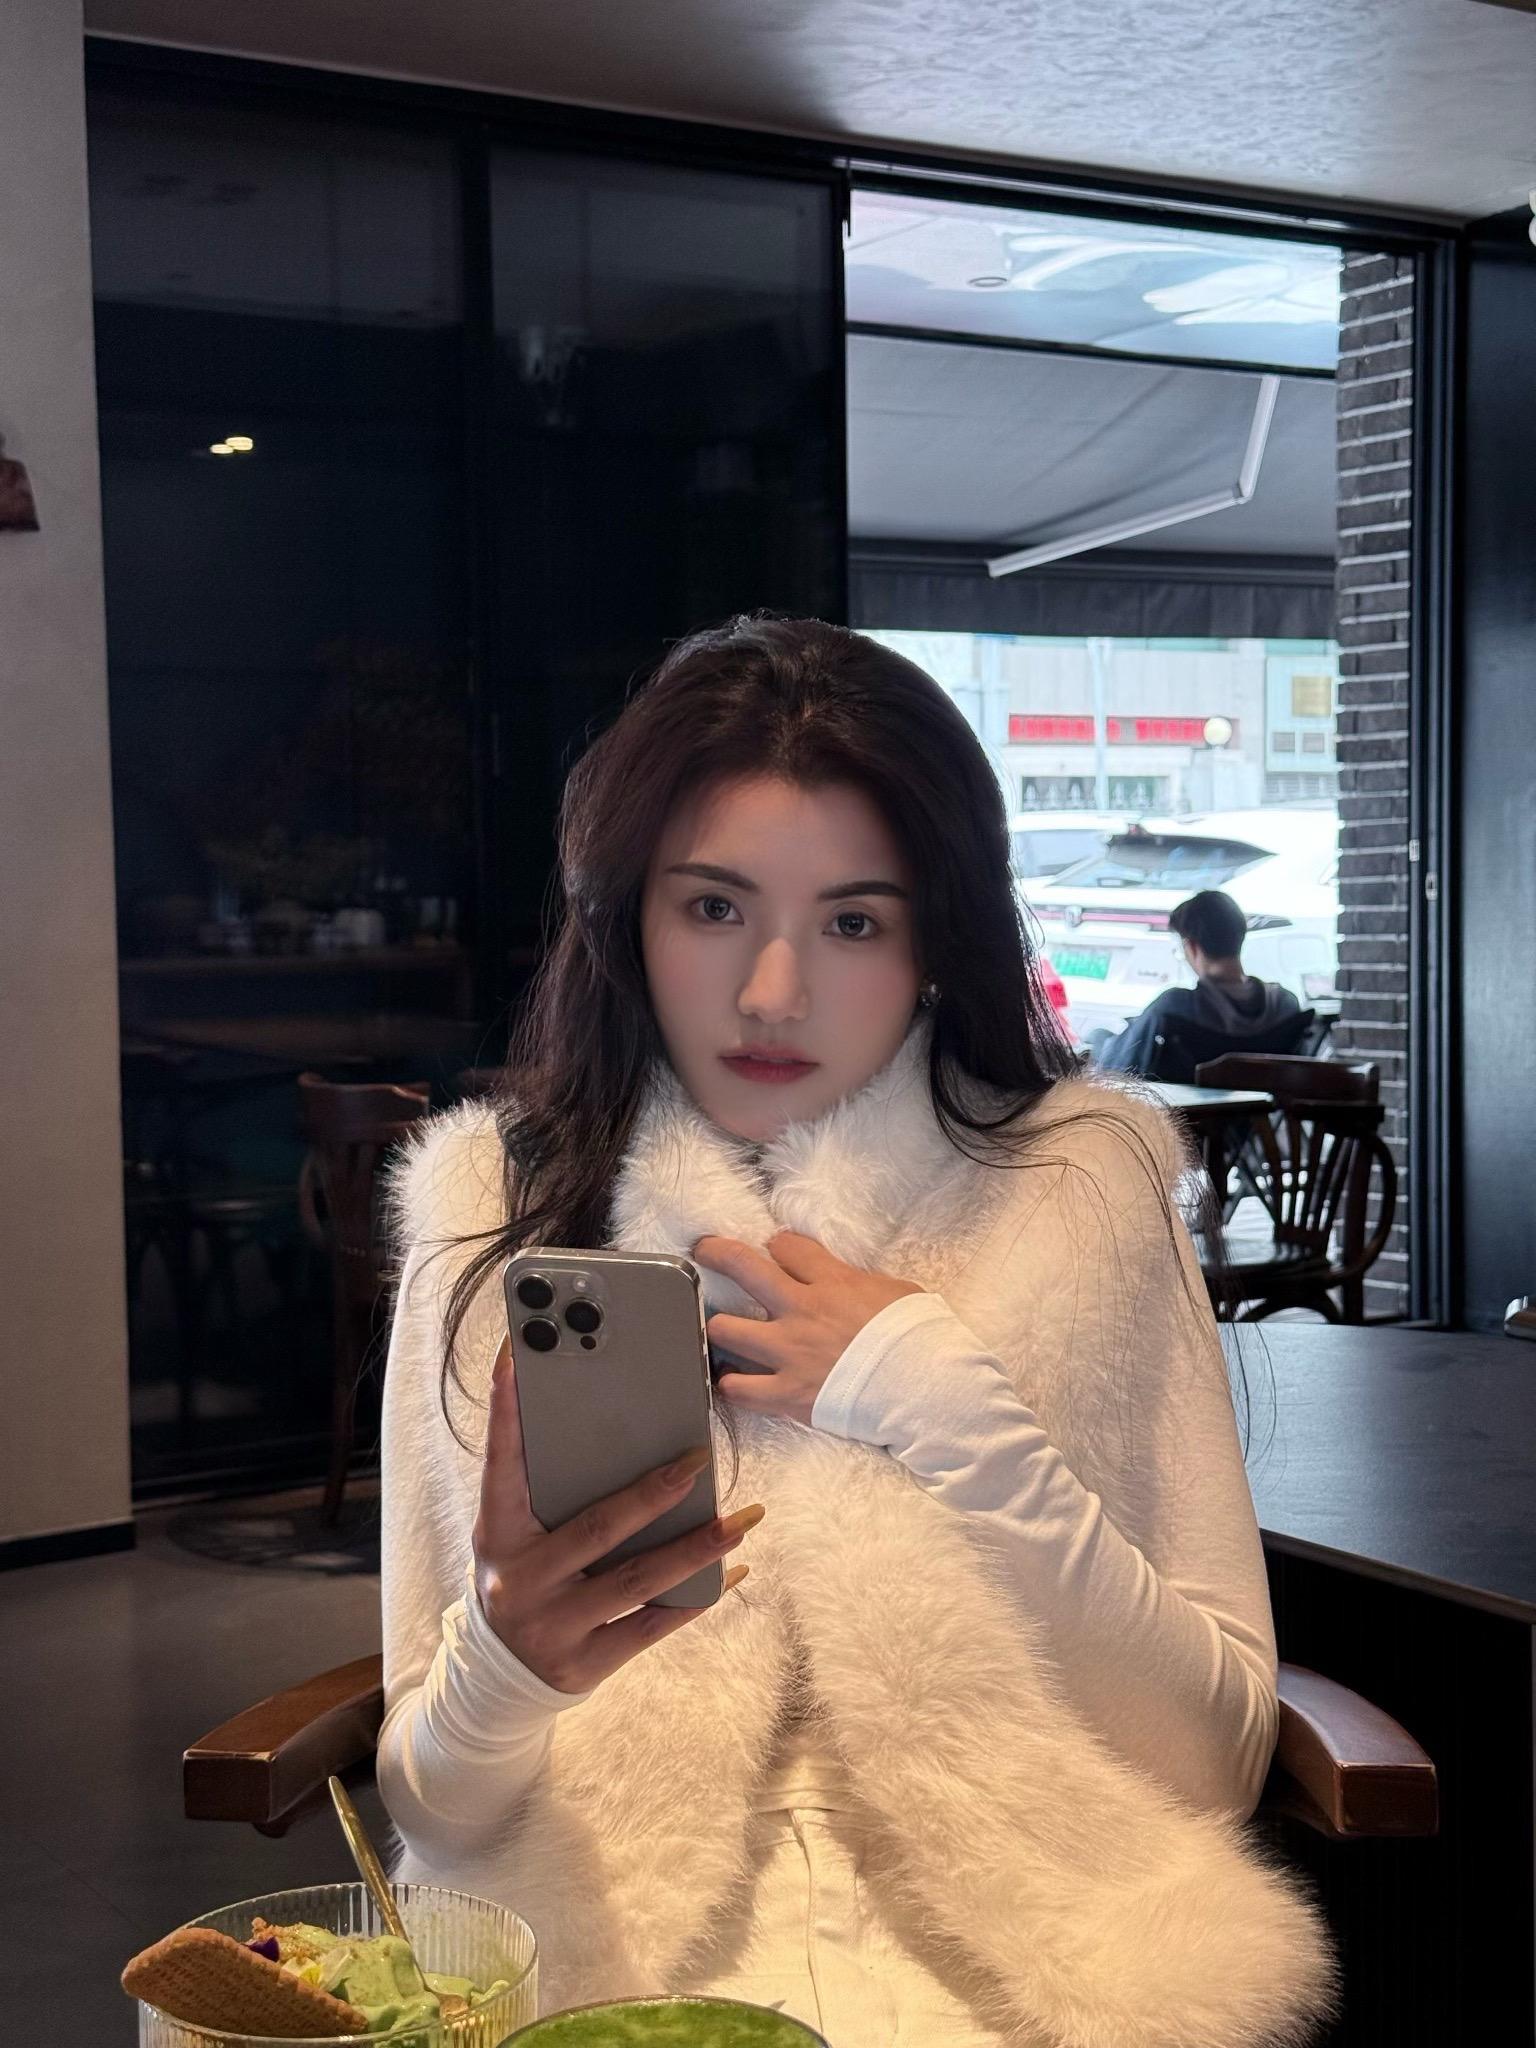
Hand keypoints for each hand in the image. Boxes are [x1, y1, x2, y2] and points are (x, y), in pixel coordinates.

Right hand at [472, 1337, 757, 1692]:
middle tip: (700, 1459)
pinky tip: (735, 1569)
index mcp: (496, 1533)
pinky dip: (698, 1596)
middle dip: (654, 1492)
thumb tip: (608, 1423)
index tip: (517, 1354)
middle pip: (597, 1527)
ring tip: (743, 1518)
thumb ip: (543, 1488)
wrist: (499, 1675)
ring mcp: (553, 1625)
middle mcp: (521, 1579)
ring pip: (638, 1581)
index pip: (502, 1463)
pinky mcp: (586, 1663)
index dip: (507, 1410)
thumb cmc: (522, 1575)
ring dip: (697, 1547)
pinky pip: (653, 1626)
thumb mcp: (512, 1534)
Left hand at [693, 1231, 924, 1423]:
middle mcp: (800, 1310)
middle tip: (704, 1250)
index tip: (773, 1248)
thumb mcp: (895, 1291)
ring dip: (717, 1327)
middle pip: (742, 1267)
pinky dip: (730, 1385)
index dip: (776, 1243)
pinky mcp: (787, 1393)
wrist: (923, 1388)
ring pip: (725, 1329)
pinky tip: (729, 1381)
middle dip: (716, 1253)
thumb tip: (846, 1281)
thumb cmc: (918, 1338)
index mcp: (831, 1281)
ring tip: (716, 1329)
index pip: (785, 1245)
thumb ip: (860, 1282)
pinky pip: (740, 1390)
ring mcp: (788, 1352)